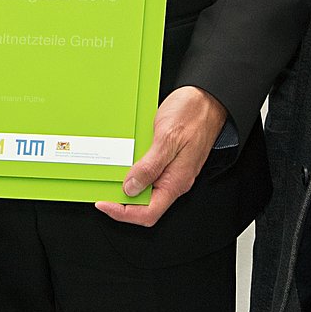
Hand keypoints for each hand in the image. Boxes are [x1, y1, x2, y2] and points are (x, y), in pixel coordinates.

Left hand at [95, 85, 227, 226]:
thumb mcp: (167, 138)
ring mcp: (171, 170)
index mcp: (176, 181)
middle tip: (103, 190)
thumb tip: (131, 188)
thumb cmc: (194, 114)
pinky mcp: (168, 159)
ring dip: (127, 185)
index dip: (123, 213)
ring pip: (146, 189)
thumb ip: (149, 166)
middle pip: (145, 205)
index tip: (104, 204)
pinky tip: (125, 161)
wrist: (207, 98)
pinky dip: (134, 170)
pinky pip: (149, 173)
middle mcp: (174, 180)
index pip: (148, 213)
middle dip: (122, 202)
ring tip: (111, 175)